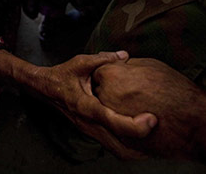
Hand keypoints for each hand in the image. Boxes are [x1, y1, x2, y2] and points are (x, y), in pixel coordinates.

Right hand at [29, 52, 156, 157]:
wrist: (42, 89)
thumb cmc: (61, 75)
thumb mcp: (80, 63)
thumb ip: (103, 59)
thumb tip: (125, 56)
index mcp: (85, 106)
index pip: (112, 121)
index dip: (134, 124)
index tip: (152, 120)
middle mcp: (87, 122)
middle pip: (117, 143)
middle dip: (141, 144)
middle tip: (162, 137)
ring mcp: (89, 129)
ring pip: (114, 148)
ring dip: (135, 149)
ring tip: (158, 146)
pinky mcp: (91, 131)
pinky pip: (111, 144)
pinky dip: (126, 146)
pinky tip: (140, 143)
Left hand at [92, 58, 205, 159]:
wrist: (194, 123)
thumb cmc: (175, 91)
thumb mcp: (149, 66)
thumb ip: (127, 65)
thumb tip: (118, 63)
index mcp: (110, 76)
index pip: (99, 72)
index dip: (111, 74)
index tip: (121, 77)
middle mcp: (106, 98)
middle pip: (99, 92)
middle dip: (110, 91)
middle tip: (130, 93)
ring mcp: (112, 120)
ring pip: (106, 114)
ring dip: (115, 110)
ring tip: (136, 107)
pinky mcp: (122, 140)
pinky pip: (116, 131)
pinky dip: (124, 127)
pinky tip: (139, 121)